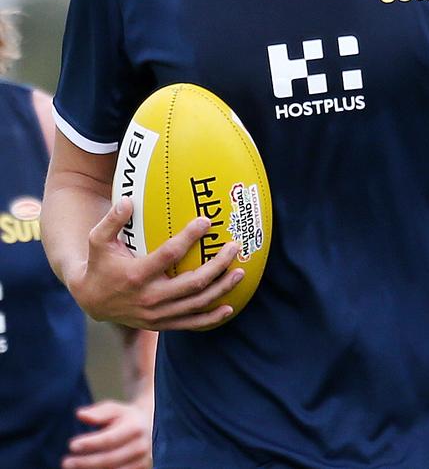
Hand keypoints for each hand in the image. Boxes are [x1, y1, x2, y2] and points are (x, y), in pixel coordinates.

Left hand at [61, 400, 150, 468]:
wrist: (148, 426)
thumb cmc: (124, 417)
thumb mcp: (114, 409)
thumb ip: (98, 412)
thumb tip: (80, 415)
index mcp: (135, 428)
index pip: (109, 439)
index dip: (90, 443)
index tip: (71, 445)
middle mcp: (141, 447)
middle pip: (109, 459)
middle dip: (85, 463)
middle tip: (65, 462)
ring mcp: (142, 462)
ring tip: (72, 468)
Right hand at [68, 197, 244, 329]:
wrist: (91, 301)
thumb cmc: (99, 264)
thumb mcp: (98, 240)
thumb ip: (112, 220)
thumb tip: (127, 200)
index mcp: (137, 275)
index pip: (169, 254)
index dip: (189, 237)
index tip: (206, 221)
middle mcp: (150, 298)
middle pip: (192, 283)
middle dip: (217, 265)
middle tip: (234, 247)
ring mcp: (157, 315)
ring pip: (196, 304)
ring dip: (221, 288)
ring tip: (240, 272)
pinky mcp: (161, 325)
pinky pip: (191, 324)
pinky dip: (211, 318)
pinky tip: (229, 307)